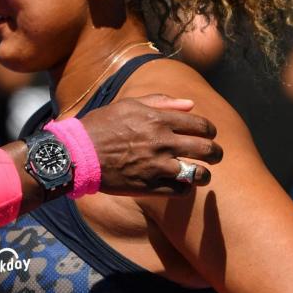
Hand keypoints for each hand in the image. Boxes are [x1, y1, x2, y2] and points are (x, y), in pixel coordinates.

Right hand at [79, 94, 222, 195]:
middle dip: (216, 153)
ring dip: (204, 174)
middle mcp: (162, 143)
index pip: (202, 125)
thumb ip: (161, 102)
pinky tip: (179, 183)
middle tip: (214, 156)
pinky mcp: (149, 186)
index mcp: (158, 120)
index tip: (208, 135)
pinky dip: (184, 188)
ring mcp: (156, 166)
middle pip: (207, 150)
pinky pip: (180, 190)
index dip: (210, 131)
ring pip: (198, 174)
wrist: (77, 153)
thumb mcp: (128, 105)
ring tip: (201, 174)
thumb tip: (191, 105)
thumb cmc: (101, 126)